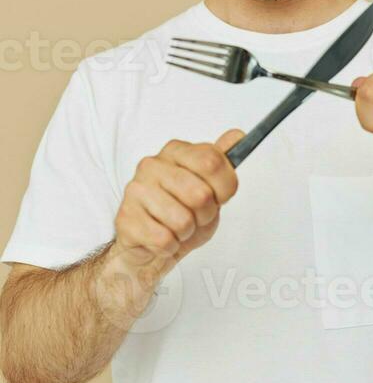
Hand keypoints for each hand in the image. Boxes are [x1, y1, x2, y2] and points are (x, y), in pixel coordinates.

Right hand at [113, 128, 244, 275]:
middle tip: (196, 216)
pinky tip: (164, 238)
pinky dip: (171, 246)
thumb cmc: (183, 213)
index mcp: (175, 151)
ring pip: (183, 220)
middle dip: (206, 214)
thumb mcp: (210, 187)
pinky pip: (164, 239)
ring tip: (178, 228)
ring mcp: (136, 190)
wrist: (151, 245)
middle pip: (201, 194)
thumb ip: (222, 162)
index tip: (220, 196)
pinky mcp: (125, 217)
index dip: (224, 187)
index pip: (212, 161)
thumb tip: (237, 135)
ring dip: (187, 233)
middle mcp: (152, 165)